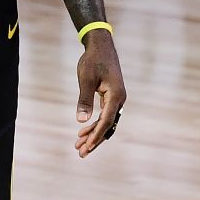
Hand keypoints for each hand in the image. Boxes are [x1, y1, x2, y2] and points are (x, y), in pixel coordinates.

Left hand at [74, 30, 126, 157]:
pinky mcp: (112, 97)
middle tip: (81, 153)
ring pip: (107, 122)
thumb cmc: (93, 60)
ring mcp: (117, 99)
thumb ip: (84, 99)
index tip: (87, 147)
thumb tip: (81, 121)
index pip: (106, 121)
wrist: (101, 46)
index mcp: (116, 95)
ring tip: (79, 146)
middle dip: (94, 140)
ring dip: (94, 134)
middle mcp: (119, 99)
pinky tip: (84, 132)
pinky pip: (105, 115)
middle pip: (108, 126)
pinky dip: (95, 124)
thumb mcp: (86, 78)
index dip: (96, 135)